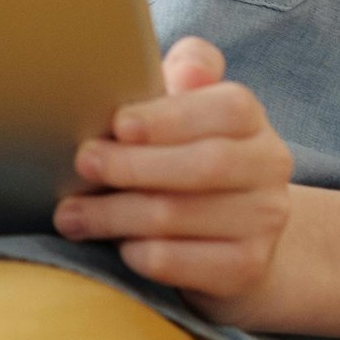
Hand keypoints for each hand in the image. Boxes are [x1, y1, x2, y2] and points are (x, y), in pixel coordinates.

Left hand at [54, 37, 292, 307]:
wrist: (232, 230)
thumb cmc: (185, 150)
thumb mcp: (184, 104)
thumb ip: (186, 72)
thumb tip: (185, 72)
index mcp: (249, 117)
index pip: (224, 110)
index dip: (170, 118)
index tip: (118, 125)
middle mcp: (269, 165)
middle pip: (204, 165)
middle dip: (133, 166)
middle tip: (82, 164)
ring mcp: (264, 221)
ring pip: (181, 216)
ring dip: (116, 215)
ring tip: (71, 214)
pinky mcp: (246, 267)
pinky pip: (181, 262)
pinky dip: (140, 254)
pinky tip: (115, 246)